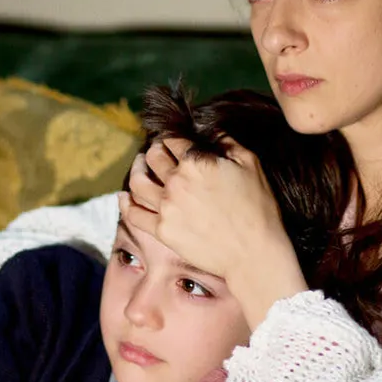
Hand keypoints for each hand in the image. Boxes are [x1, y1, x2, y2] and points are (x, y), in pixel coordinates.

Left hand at [123, 138, 308, 326]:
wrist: (254, 252)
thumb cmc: (257, 207)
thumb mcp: (250, 163)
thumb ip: (226, 141)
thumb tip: (211, 129)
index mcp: (195, 162)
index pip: (174, 140)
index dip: (172, 137)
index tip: (173, 140)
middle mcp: (175, 182)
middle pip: (153, 157)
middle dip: (154, 150)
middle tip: (156, 150)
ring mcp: (166, 207)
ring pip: (137, 182)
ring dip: (136, 169)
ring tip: (139, 166)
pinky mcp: (163, 231)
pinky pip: (133, 214)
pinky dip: (125, 202)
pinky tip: (124, 196)